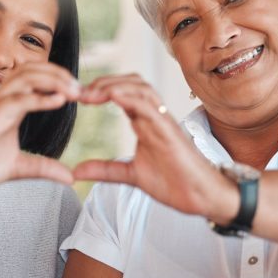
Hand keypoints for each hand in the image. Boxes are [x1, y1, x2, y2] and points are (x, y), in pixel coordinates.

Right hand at [0, 62, 80, 196]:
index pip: (36, 78)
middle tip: (81, 89)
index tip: (81, 93)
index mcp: (10, 107)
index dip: (59, 80)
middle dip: (59, 74)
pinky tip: (58, 100)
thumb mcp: (20, 168)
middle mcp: (2, 100)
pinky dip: (39, 98)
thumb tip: (70, 178)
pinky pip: (17, 100)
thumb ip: (44, 168)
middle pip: (32, 70)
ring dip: (53, 80)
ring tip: (74, 91)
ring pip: (25, 77)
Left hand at [75, 74, 236, 218]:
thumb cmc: (173, 182)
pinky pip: (150, 106)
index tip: (78, 97)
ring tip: (92, 92)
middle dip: (105, 81)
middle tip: (81, 92)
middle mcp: (155, 116)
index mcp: (145, 122)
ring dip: (114, 85)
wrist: (200, 196)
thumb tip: (77, 172)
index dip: (100, 90)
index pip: (123, 93)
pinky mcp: (169, 131)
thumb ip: (105, 170)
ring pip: (141, 88)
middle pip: (132, 82)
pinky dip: (130, 97)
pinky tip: (112, 96)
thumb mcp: (130, 175)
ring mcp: (163, 121)